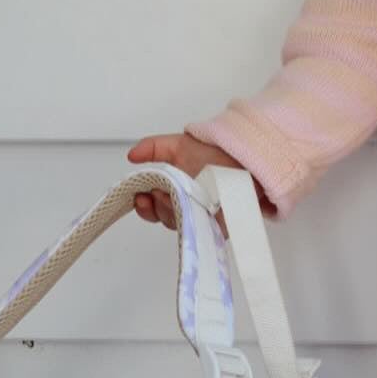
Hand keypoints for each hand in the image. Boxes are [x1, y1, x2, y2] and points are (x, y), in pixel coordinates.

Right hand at [126, 132, 255, 235]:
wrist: (245, 156)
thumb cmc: (215, 153)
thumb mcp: (180, 146)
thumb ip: (154, 148)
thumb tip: (131, 155)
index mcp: (174, 194)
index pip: (152, 208)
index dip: (143, 205)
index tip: (138, 195)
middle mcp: (187, 208)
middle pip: (162, 217)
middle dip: (156, 206)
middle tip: (156, 192)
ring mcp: (202, 219)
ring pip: (178, 224)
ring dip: (171, 210)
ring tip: (172, 193)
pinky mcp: (219, 227)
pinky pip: (202, 231)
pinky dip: (193, 220)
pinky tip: (190, 207)